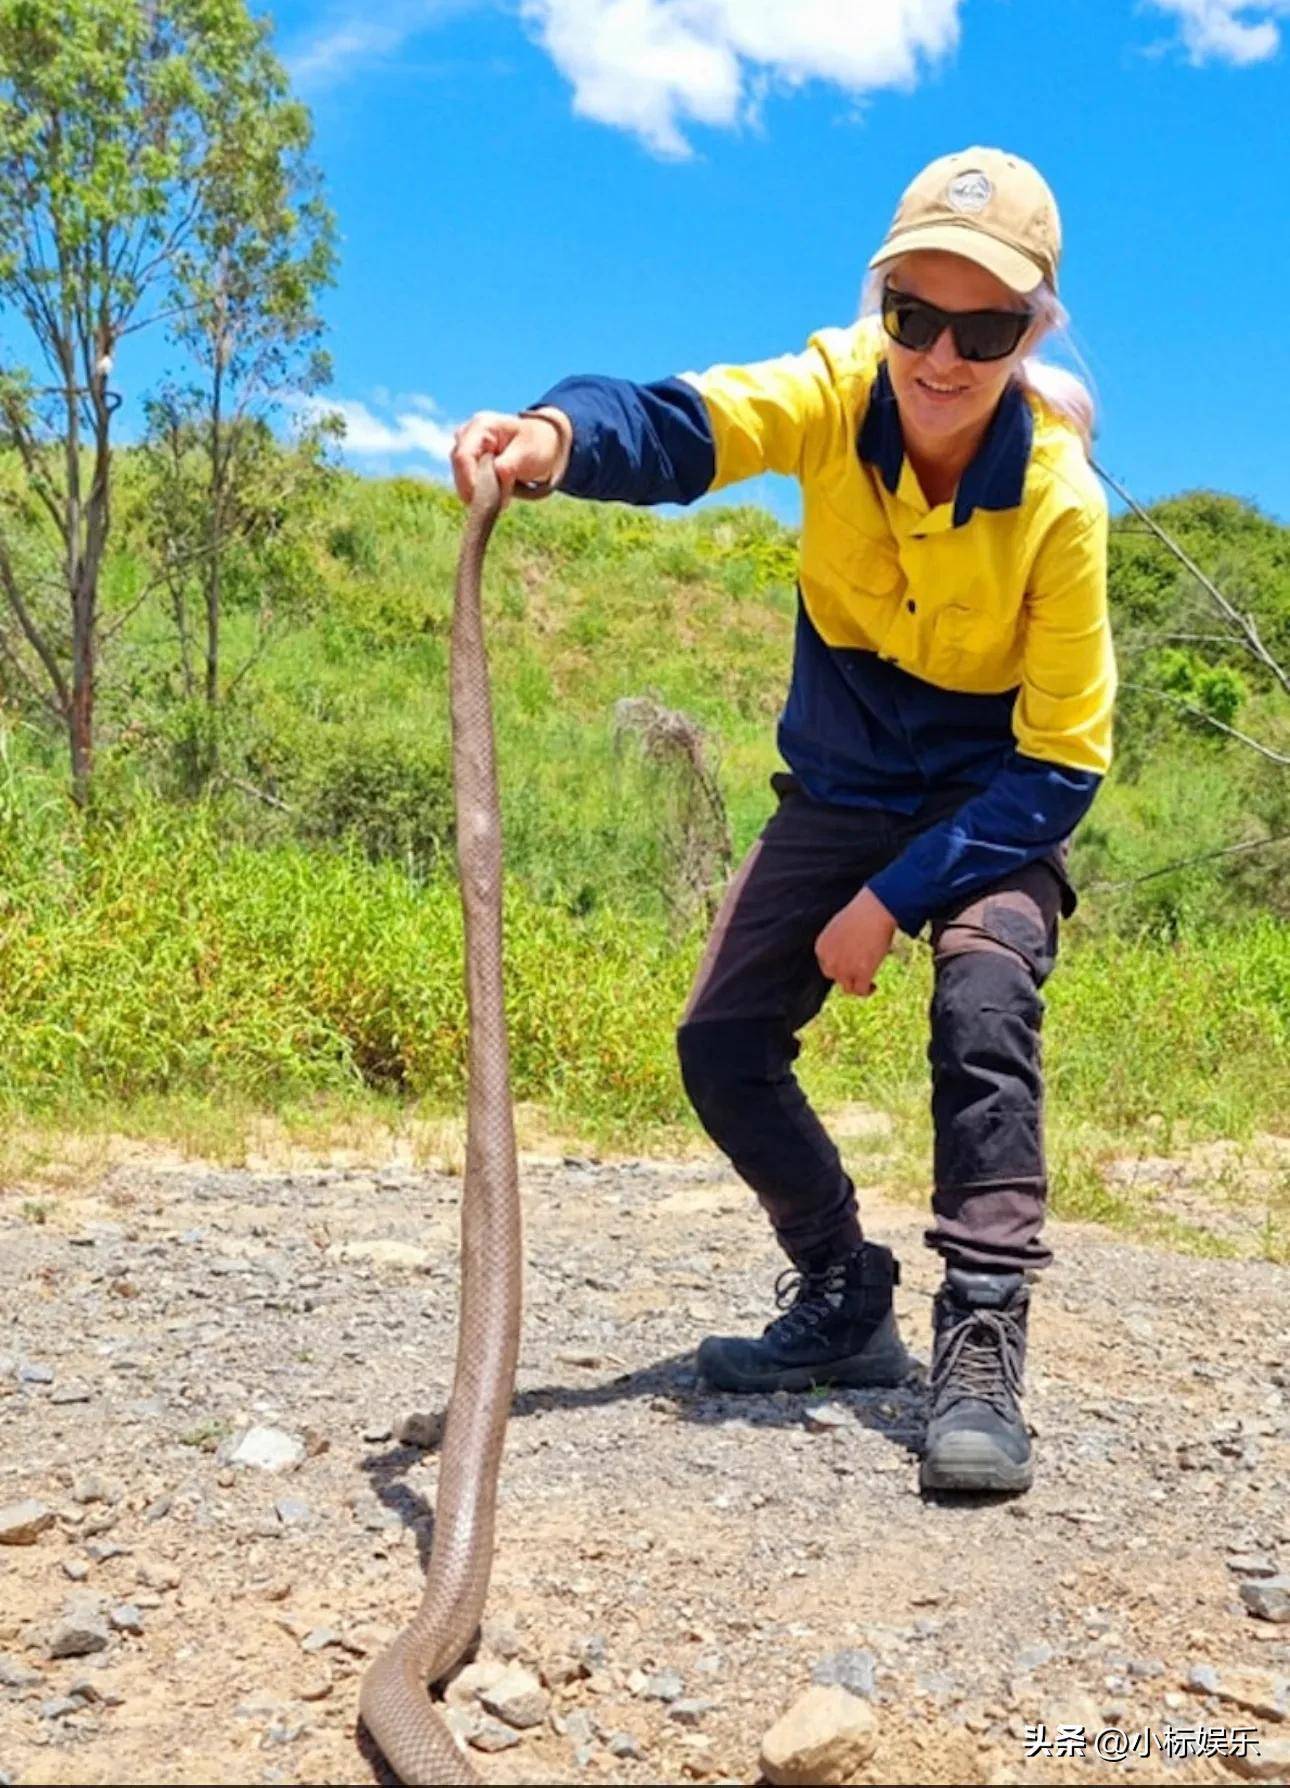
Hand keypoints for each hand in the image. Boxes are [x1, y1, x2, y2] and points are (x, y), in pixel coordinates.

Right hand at [451, 408, 570, 504]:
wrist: (542, 444)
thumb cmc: (535, 444)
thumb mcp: (527, 454)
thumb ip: (507, 468)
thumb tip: (492, 487)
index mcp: (481, 426)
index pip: (463, 456)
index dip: (468, 480)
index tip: (483, 501)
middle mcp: (467, 435)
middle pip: (459, 468)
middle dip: (475, 489)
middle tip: (497, 504)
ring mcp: (465, 449)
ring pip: (461, 478)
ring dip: (478, 493)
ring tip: (501, 498)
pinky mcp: (468, 464)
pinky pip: (467, 483)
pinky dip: (480, 493)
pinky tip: (496, 497)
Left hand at [815, 887, 897, 996]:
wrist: (873, 912)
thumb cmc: (861, 913)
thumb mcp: (841, 927)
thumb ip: (839, 941)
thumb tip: (848, 951)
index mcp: (821, 947)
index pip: (827, 965)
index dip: (838, 967)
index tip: (850, 966)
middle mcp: (829, 961)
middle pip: (836, 977)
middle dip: (847, 976)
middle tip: (860, 973)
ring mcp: (844, 969)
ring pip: (848, 987)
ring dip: (857, 986)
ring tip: (868, 984)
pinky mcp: (861, 973)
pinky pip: (860, 990)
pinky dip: (867, 991)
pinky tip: (873, 986)